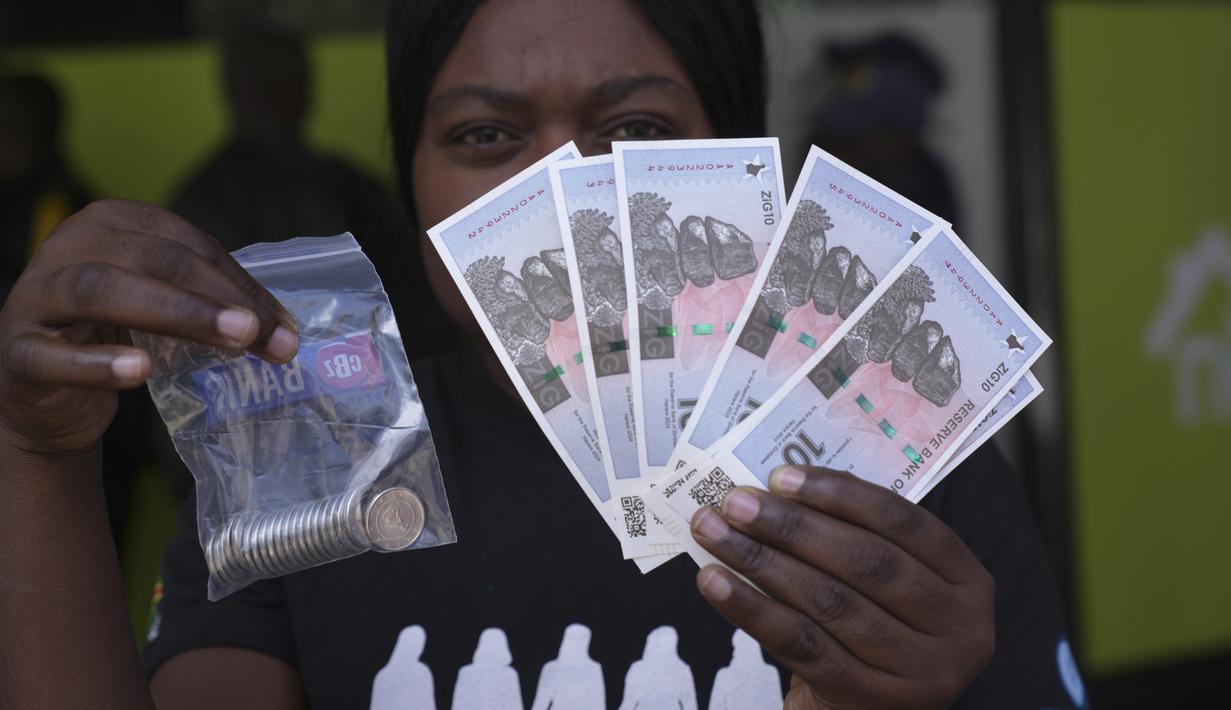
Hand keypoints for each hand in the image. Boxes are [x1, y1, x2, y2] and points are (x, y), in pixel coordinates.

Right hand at [0, 199, 297, 455]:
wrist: (46, 396)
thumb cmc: (114, 338)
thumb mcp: (164, 310)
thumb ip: (212, 305)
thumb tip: (284, 329)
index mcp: (112, 223)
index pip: (187, 245)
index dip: (240, 283)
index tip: (286, 327)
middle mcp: (69, 245)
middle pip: (154, 260)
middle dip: (218, 298)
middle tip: (264, 333)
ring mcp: (35, 296)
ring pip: (102, 290)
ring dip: (175, 312)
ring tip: (232, 338)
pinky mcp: (16, 350)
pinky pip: (53, 355)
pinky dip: (98, 362)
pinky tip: (140, 369)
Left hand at [690, 466, 994, 709]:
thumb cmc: (871, 626)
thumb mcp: (887, 583)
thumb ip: (853, 535)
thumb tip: (777, 488)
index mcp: (968, 581)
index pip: (904, 522)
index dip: (841, 495)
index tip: (781, 476)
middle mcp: (961, 629)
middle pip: (866, 563)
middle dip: (793, 527)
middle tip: (736, 502)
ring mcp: (923, 673)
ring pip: (830, 603)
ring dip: (762, 562)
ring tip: (713, 533)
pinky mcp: (874, 701)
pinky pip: (802, 646)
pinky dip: (752, 609)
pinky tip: (714, 582)